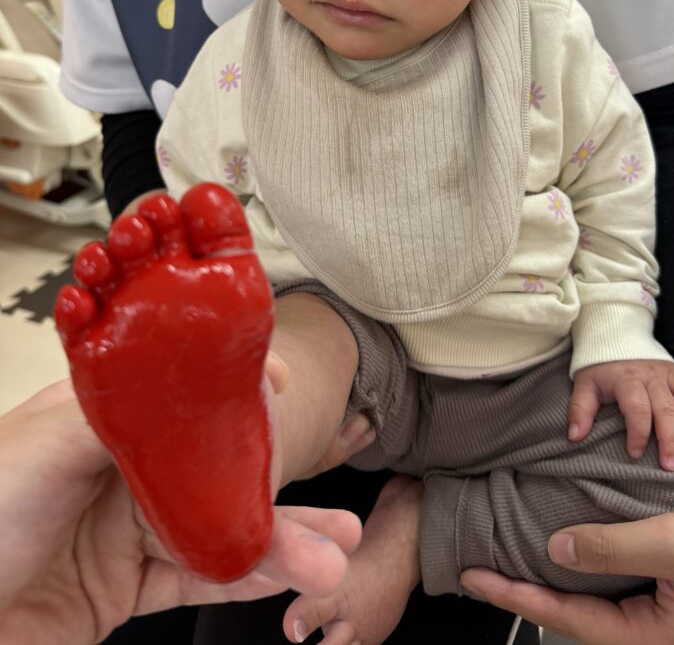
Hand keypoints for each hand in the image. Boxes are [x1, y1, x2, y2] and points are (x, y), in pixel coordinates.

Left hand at [0, 382, 361, 644]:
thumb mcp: (41, 446)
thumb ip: (119, 415)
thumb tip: (188, 386)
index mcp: (98, 420)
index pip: (181, 394)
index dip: (235, 392)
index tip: (284, 391)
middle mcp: (120, 470)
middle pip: (215, 468)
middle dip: (277, 487)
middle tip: (331, 505)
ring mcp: (126, 530)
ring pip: (219, 527)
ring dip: (279, 543)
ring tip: (330, 555)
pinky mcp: (125, 587)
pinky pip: (199, 577)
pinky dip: (247, 580)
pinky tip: (286, 577)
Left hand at [461, 495, 673, 644]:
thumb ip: (612, 547)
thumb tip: (555, 547)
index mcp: (651, 635)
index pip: (566, 618)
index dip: (516, 596)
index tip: (473, 577)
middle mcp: (653, 631)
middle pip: (574, 615)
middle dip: (525, 593)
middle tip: (480, 570)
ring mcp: (662, 615)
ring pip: (594, 600)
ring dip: (553, 580)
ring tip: (513, 559)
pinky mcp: (670, 593)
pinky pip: (615, 584)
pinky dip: (584, 567)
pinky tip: (569, 547)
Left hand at [569, 359, 673, 470]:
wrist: (611, 339)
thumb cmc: (600, 371)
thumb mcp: (584, 386)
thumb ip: (579, 410)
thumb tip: (575, 437)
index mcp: (626, 380)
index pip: (636, 408)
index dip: (637, 433)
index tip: (634, 454)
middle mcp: (651, 375)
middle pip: (666, 408)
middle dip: (669, 439)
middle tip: (670, 465)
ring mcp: (668, 371)